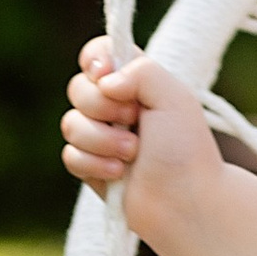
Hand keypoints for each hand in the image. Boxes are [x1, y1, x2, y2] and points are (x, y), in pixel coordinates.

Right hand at [59, 37, 218, 240]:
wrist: (185, 201)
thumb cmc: (186, 150)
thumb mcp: (174, 96)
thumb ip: (141, 70)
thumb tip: (104, 82)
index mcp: (136, 82)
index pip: (99, 54)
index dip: (95, 59)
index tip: (106, 74)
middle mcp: (115, 106)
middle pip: (78, 88)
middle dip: (102, 106)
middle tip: (134, 121)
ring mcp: (100, 137)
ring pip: (70, 124)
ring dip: (102, 139)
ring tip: (132, 153)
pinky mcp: (90, 167)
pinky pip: (70, 155)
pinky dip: (94, 164)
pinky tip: (119, 174)